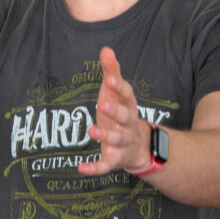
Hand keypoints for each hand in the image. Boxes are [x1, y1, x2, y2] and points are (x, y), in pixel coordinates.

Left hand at [79, 46, 149, 175]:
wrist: (138, 147)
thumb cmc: (121, 113)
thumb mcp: (116, 93)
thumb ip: (111, 72)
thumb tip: (106, 49)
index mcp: (128, 106)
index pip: (127, 95)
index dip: (119, 87)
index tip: (110, 79)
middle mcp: (128, 125)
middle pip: (125, 117)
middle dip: (115, 112)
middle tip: (102, 104)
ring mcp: (122, 143)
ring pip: (117, 140)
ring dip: (105, 136)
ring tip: (92, 131)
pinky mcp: (114, 159)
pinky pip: (106, 166)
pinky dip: (94, 169)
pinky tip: (80, 169)